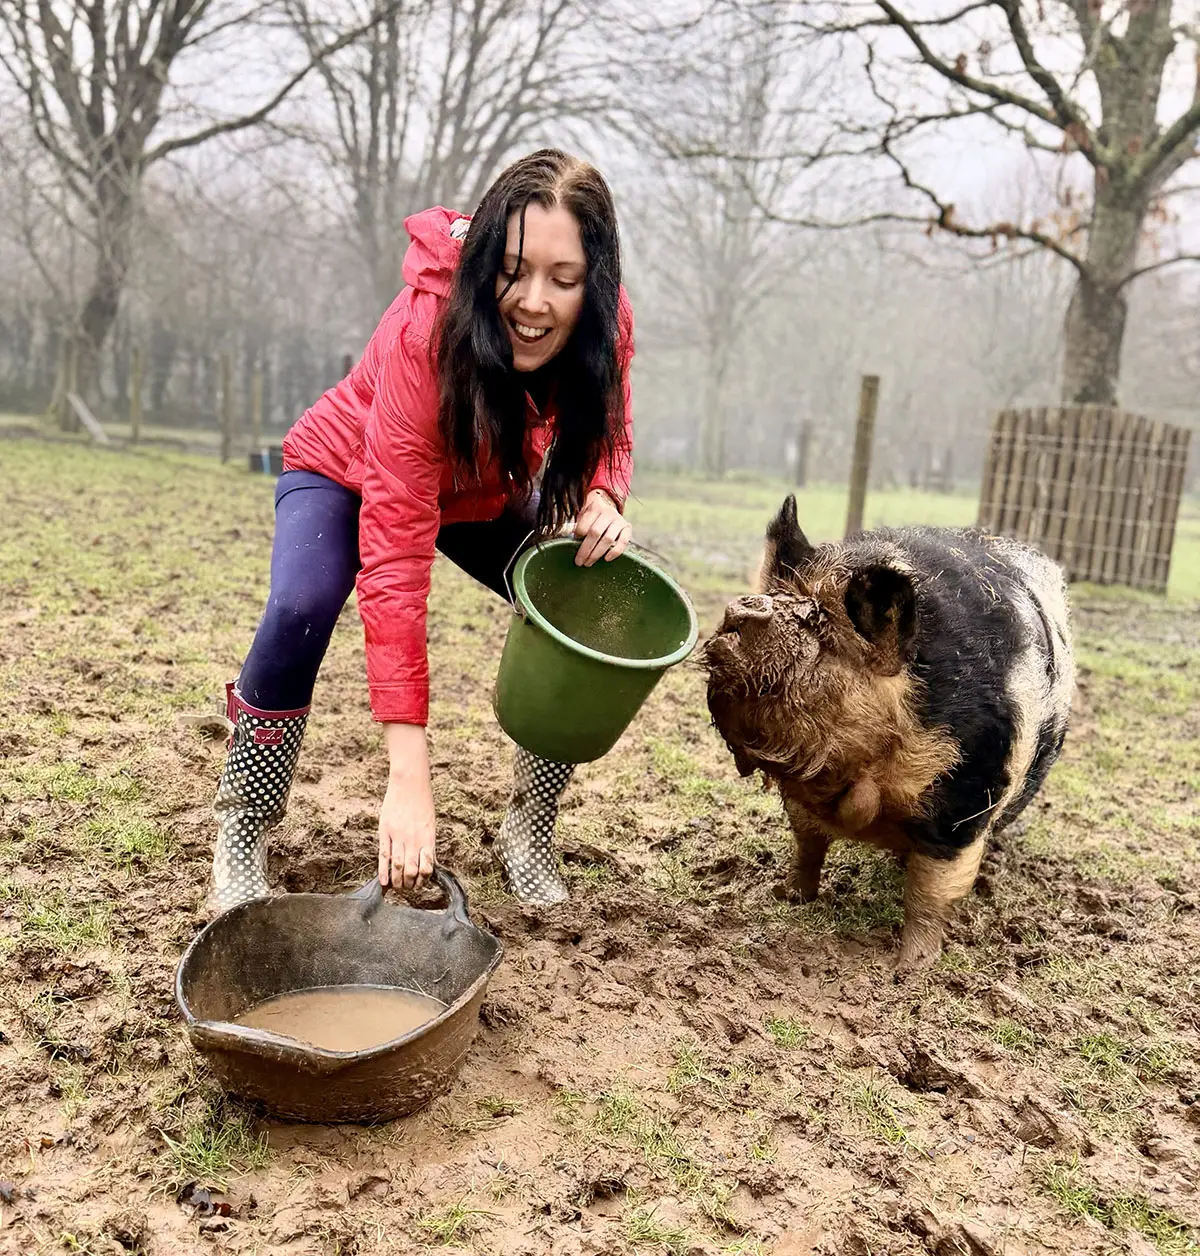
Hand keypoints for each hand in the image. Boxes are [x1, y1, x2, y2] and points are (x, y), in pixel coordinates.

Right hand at [379, 724, 436, 889]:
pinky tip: (384, 882)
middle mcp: (414, 839)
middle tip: (408, 889)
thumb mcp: (430, 822)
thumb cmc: (422, 801)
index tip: (420, 884)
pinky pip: (384, 855)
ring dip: (398, 881)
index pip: (427, 866)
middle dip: (410, 884)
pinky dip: (383, 871)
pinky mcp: (385, 831)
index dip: (423, 879)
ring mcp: (398, 835)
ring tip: (398, 888)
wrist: (410, 782)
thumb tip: (426, 860)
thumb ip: (427, 841)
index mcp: (428, 837)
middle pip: (411, 870)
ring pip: (397, 865)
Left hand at [574, 488, 632, 566]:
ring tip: (589, 563)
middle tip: (579, 562)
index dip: (578, 537)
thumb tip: (570, 544)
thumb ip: (579, 527)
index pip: (584, 525)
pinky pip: (623, 542)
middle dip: (585, 550)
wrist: (608, 506)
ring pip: (608, 539)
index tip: (573, 545)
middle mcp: (608, 512)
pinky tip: (606, 559)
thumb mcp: (584, 516)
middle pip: (595, 533)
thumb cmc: (593, 517)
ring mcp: (619, 520)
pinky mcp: (628, 528)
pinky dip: (615, 552)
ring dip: (597, 554)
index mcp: (594, 508)